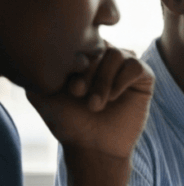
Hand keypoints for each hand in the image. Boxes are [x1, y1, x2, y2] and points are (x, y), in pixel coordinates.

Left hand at [26, 43, 153, 160]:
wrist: (93, 147)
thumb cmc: (68, 121)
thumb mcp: (41, 93)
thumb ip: (37, 68)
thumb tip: (41, 45)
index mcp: (82, 57)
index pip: (80, 38)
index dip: (74, 60)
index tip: (68, 89)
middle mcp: (104, 58)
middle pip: (99, 45)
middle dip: (87, 71)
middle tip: (78, 94)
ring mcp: (124, 68)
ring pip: (117, 54)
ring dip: (103, 80)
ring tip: (95, 104)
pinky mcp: (144, 80)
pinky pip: (136, 66)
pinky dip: (122, 81)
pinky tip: (114, 98)